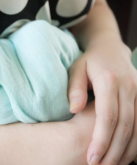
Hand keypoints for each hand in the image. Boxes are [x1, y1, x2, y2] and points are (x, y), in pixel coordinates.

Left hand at [68, 40, 136, 164]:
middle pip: (125, 125)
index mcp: (110, 80)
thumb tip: (74, 110)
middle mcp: (129, 87)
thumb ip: (74, 88)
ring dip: (126, 150)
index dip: (101, 139)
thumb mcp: (75, 69)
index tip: (91, 158)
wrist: (110, 49)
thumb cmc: (88, 62)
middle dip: (113, 150)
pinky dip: (136, 142)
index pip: (108, 116)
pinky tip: (126, 155)